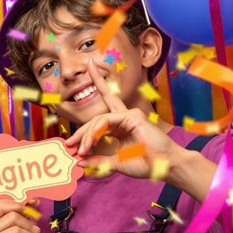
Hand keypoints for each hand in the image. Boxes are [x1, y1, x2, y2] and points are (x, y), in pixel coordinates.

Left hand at [64, 59, 181, 178]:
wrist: (163, 167)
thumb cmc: (143, 163)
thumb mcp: (113, 163)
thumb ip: (96, 161)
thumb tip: (78, 161)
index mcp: (120, 125)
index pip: (107, 100)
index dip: (99, 81)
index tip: (90, 65)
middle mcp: (124, 117)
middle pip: (95, 119)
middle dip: (79, 133)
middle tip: (69, 145)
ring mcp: (129, 114)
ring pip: (98, 120)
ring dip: (86, 136)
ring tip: (81, 150)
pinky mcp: (133, 116)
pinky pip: (106, 120)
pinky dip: (95, 131)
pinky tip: (90, 141)